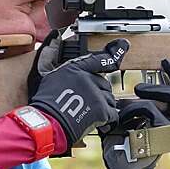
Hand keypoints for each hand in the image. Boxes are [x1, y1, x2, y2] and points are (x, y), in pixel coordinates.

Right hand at [28, 30, 129, 148]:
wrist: (48, 121)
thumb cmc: (46, 103)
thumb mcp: (51, 77)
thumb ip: (64, 69)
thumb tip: (70, 65)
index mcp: (75, 69)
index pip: (98, 59)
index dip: (113, 52)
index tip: (123, 45)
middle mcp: (87, 78)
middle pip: (104, 84)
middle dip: (99, 94)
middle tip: (88, 104)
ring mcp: (96, 94)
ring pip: (110, 99)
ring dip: (103, 107)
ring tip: (89, 114)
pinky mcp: (101, 109)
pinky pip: (113, 114)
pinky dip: (108, 120)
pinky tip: (100, 123)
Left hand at [97, 59, 169, 168]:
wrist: (119, 168)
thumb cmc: (120, 143)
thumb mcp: (125, 116)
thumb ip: (130, 101)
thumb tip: (124, 85)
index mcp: (166, 117)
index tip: (165, 62)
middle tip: (160, 65)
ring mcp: (168, 129)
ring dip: (154, 88)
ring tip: (136, 90)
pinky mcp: (161, 134)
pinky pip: (150, 109)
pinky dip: (133, 107)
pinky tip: (122, 116)